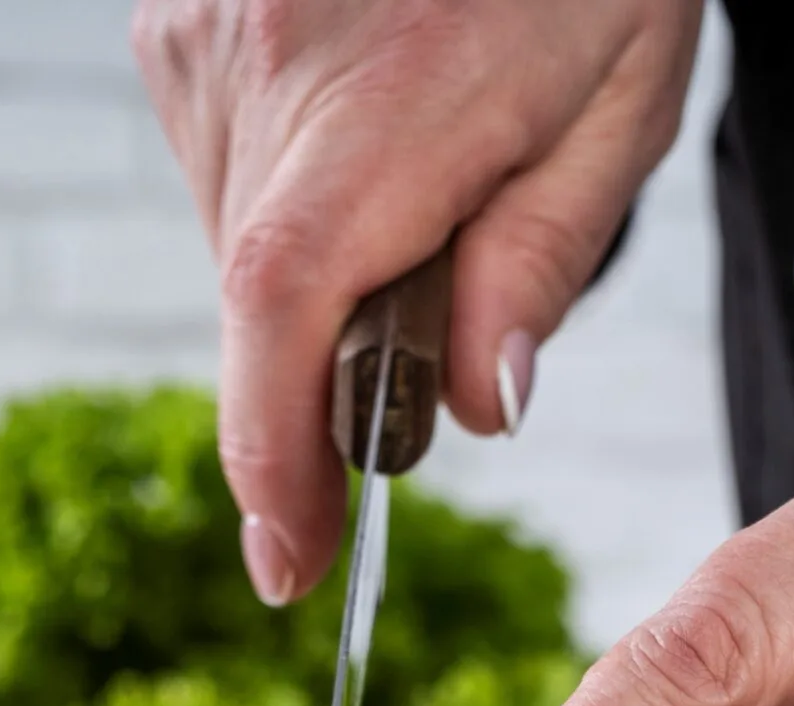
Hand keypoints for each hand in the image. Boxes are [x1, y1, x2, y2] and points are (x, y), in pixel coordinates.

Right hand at [133, 0, 701, 602]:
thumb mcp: (620, 101)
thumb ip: (542, 262)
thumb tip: (474, 411)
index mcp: (387, 94)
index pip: (282, 309)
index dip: (269, 456)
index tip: (288, 563)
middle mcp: (261, 60)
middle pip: (262, 297)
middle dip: (336, 358)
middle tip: (441, 308)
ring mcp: (198, 35)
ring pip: (239, 242)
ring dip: (318, 271)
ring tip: (422, 175)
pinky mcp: (173, 23)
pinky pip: (220, 173)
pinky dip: (288, 199)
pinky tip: (366, 129)